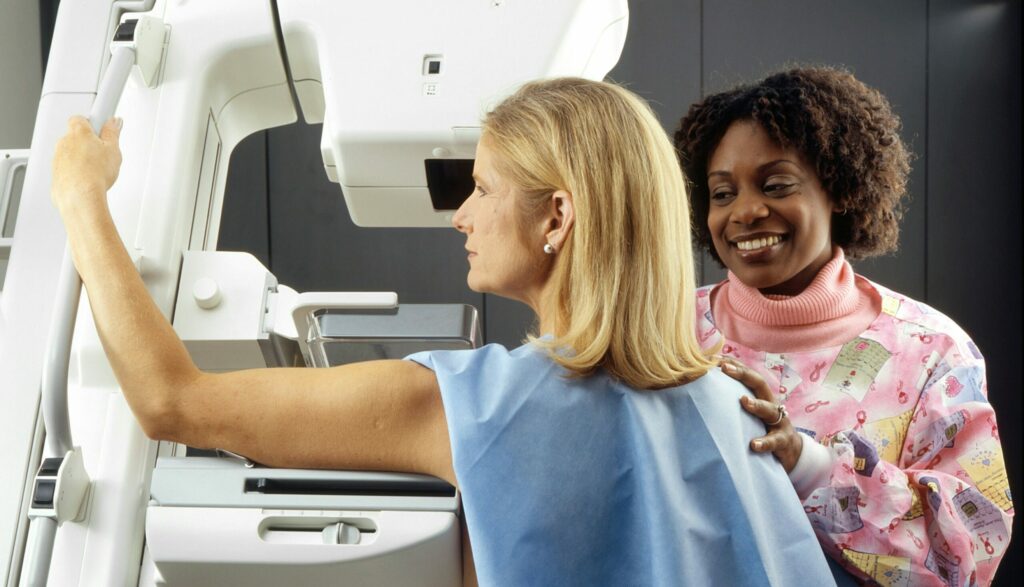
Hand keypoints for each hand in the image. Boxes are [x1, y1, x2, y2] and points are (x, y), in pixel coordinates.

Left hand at [51, 116, 122, 211]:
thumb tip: (113, 123)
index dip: (93, 123)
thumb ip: (112, 133)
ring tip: (97, 170)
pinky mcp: (55, 173)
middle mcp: (64, 142)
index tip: (102, 128)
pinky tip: (88, 180)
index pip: (82, 118)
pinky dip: (75, 172)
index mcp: (78, 132)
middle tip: (103, 153)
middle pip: (76, 136)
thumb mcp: (113, 150)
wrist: (80, 196)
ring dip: (81, 158)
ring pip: (70, 153)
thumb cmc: (94, 174)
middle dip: (88, 143)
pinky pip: (66, 168)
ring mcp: (57, 157)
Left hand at [720, 357, 802, 471]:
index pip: (749, 376)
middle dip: (743, 374)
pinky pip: (774, 441)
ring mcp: (780, 422)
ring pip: (769, 410)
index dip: (735, 365)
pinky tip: (753, 444)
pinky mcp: (783, 441)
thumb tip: (707, 393)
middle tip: (725, 368)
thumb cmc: (763, 428)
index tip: (716, 359)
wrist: (791, 450)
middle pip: (760, 384)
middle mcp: (771, 404)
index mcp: (762, 396)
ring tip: (743, 401)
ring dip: (756, 405)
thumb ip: (735, 403)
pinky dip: (764, 442)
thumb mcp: (751, 413)